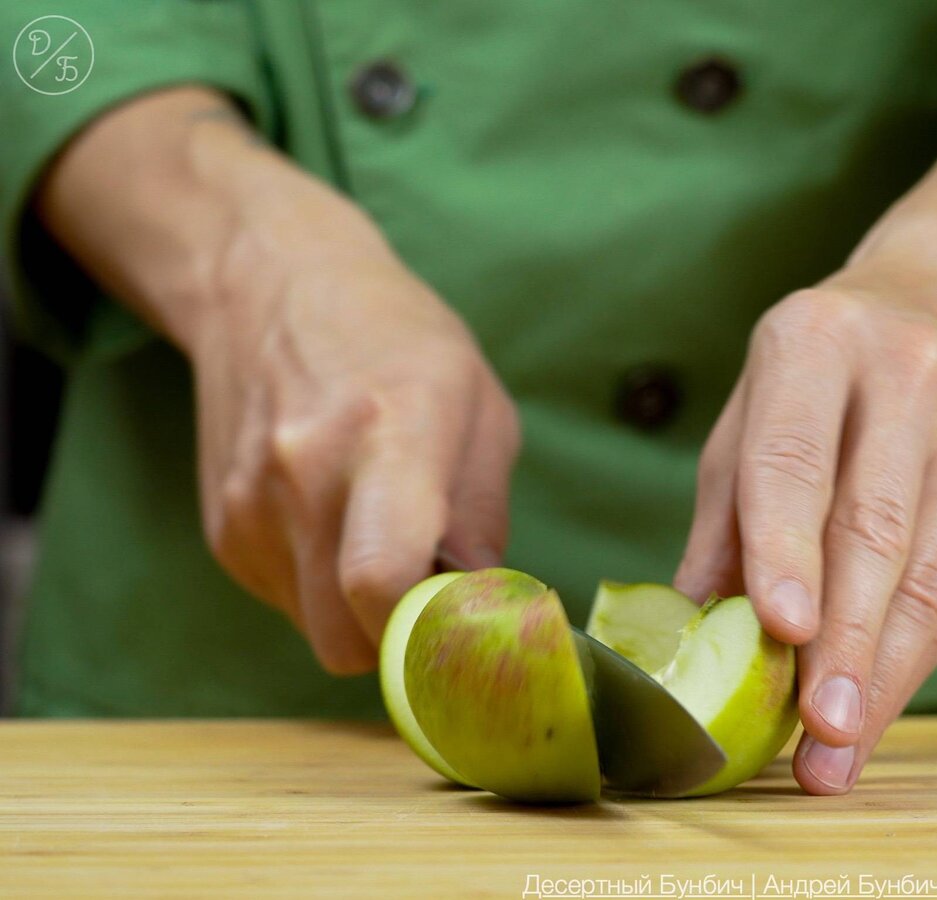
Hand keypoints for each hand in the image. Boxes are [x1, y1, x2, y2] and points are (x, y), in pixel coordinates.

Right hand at [34, 87, 520, 674]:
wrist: (270, 285)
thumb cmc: (398, 339)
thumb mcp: (480, 404)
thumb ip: (485, 513)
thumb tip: (480, 605)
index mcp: (389, 433)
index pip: (383, 579)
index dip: (428, 630)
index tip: (463, 619)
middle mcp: (305, 475)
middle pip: (349, 637)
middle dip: (403, 639)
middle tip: (434, 590)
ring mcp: (251, 508)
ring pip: (317, 631)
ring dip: (362, 613)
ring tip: (381, 533)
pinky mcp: (222, 529)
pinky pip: (287, 601)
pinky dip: (323, 587)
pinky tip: (336, 519)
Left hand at [675, 219, 936, 793]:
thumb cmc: (824, 366)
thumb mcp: (755, 406)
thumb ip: (725, 511)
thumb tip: (689, 625)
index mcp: (814, 344)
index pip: (795, 458)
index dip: (786, 548)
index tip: (779, 629)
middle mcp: (902, 381)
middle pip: (872, 529)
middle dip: (844, 640)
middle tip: (815, 729)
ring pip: (925, 574)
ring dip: (881, 672)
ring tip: (838, 749)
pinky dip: (910, 658)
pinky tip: (874, 707)